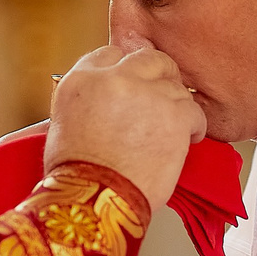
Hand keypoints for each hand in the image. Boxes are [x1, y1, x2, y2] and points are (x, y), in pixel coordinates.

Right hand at [44, 45, 204, 203]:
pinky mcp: (174, 114)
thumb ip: (83, 104)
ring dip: (175, 106)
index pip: (111, 54)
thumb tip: (94, 105)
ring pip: (175, 85)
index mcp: (83, 80)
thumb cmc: (76, 176)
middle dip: (157, 77)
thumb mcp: (62, 128)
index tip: (132, 86)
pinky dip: (193, 125)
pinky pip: (194, 110)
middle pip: (148, 59)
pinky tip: (186, 138)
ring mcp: (147, 94)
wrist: (94, 201)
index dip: (125, 72)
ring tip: (169, 129)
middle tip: (160, 99)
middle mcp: (114, 79)